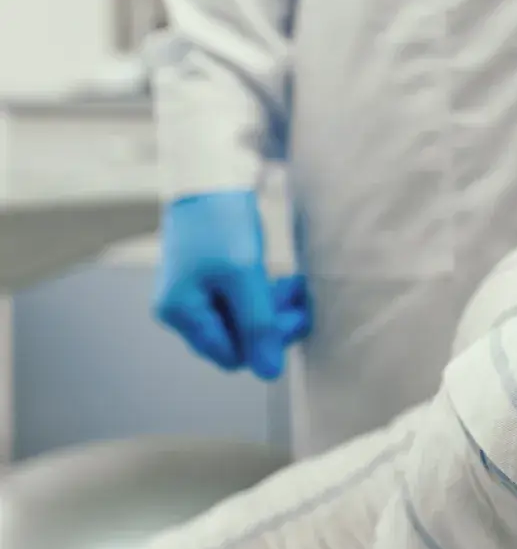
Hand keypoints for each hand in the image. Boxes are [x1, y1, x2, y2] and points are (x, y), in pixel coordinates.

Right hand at [153, 190, 306, 379]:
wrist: (210, 176)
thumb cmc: (221, 223)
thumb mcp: (244, 274)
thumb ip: (257, 323)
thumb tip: (269, 372)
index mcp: (182, 313)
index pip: (231, 355)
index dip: (266, 342)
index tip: (297, 314)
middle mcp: (182, 309)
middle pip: (237, 339)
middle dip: (272, 323)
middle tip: (302, 298)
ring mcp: (194, 294)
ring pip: (242, 319)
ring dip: (273, 308)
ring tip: (296, 284)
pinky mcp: (209, 278)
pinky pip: (240, 301)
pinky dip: (264, 294)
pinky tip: (285, 280)